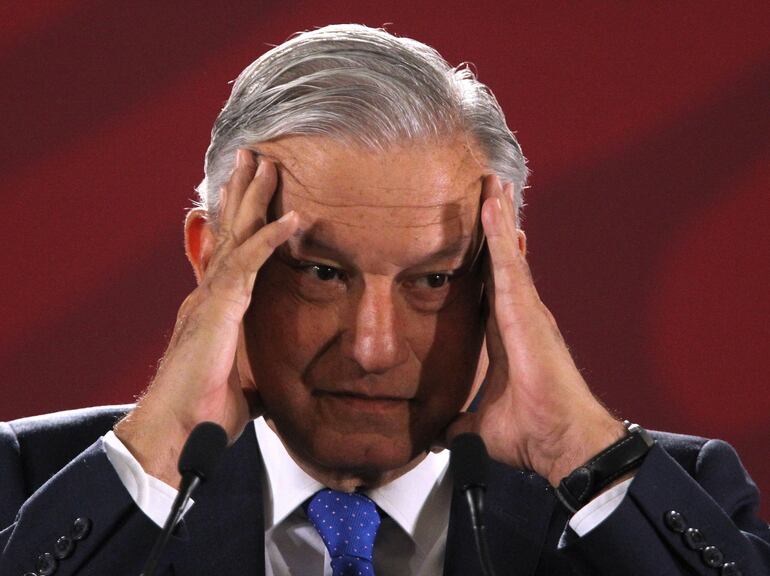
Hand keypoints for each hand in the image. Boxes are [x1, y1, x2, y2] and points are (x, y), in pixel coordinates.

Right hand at [114, 149, 298, 486]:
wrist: (177, 434)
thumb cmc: (204, 414)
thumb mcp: (243, 389)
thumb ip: (255, 376)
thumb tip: (270, 387)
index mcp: (214, 310)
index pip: (232, 256)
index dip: (242, 224)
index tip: (253, 196)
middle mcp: (208, 296)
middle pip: (229, 233)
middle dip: (242, 194)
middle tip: (254, 158)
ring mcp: (210, 299)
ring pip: (235, 236)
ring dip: (252, 198)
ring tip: (265, 162)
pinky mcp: (218, 310)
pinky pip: (248, 264)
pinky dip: (271, 238)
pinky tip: (294, 218)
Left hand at [444, 175, 625, 486]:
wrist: (560, 442)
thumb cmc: (531, 431)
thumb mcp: (479, 424)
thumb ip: (459, 422)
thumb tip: (440, 434)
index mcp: (506, 334)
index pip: (490, 286)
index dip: (483, 258)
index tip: (476, 232)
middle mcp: (520, 315)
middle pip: (502, 260)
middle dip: (495, 224)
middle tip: (488, 189)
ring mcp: (526, 310)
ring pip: (506, 254)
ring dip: (498, 217)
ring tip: (491, 183)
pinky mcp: (528, 312)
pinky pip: (508, 265)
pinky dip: (498, 235)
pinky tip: (491, 207)